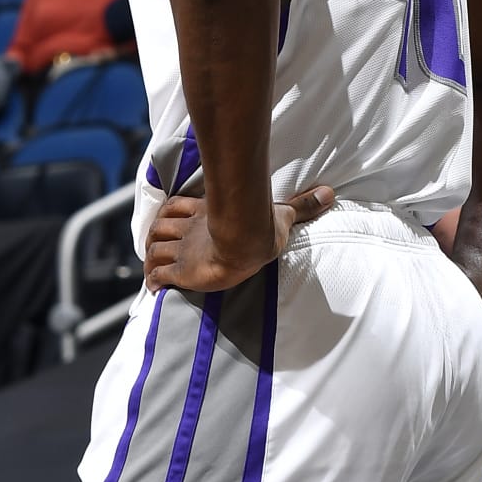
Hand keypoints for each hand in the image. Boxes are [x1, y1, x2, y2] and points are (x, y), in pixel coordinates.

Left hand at [144, 185, 332, 295]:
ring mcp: (183, 251)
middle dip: (155, 237)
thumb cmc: (261, 229)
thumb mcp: (283, 215)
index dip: (170, 215)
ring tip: (153, 266)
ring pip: (153, 250)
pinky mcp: (179, 272)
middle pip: (159, 229)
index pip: (176, 209)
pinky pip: (157, 276)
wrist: (246, 244)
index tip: (169, 222)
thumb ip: (302, 206)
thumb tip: (330, 194)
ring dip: (151, 258)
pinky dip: (153, 280)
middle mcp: (190, 232)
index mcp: (207, 216)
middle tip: (156, 246)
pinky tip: (155, 287)